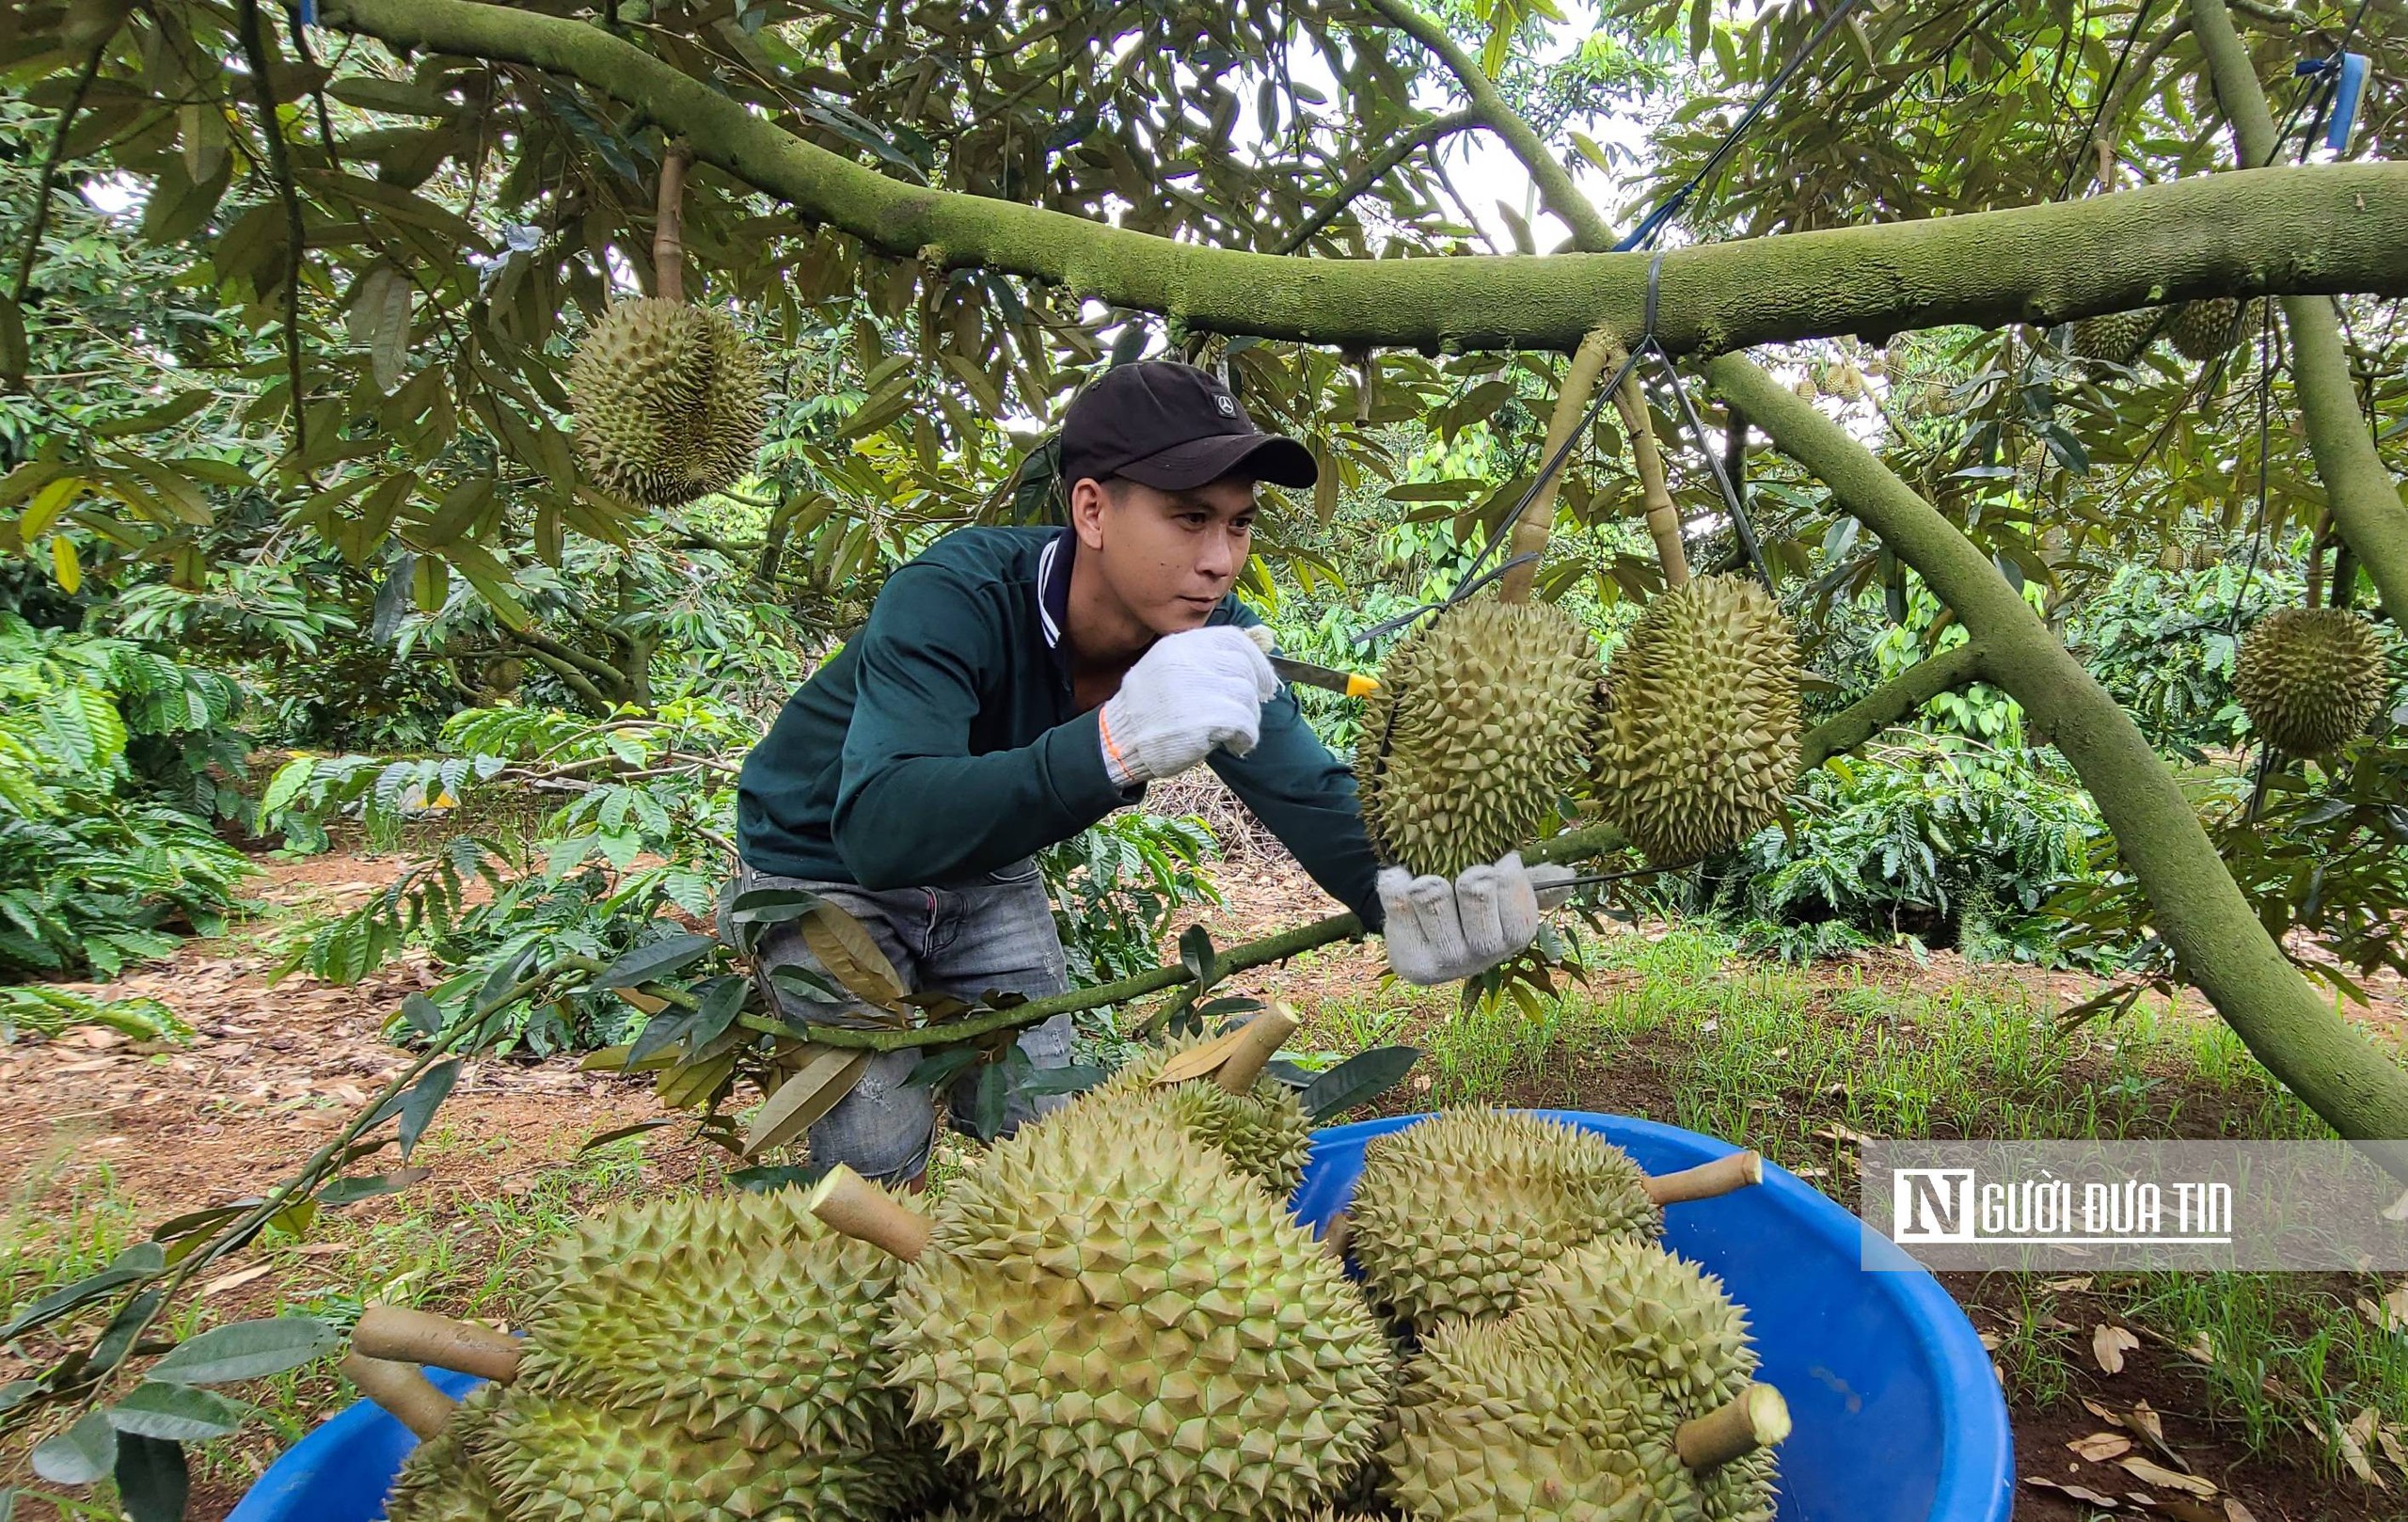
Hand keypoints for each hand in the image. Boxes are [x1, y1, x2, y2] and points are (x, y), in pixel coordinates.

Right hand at [1098, 626, 1278, 786]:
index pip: (1234, 639)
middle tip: (1251, 710)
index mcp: (1180, 645)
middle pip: (1244, 668)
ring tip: (1236, 732)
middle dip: (1255, 692)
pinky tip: (1236, 745)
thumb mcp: (1170, 669)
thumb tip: (1263, 637)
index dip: (1257, 660)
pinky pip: (1244, 722)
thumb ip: (1209, 656)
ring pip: (1246, 695)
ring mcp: (1196, 688)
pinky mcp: (1203, 717)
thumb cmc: (1147, 710)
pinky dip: (1247, 737)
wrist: (1117, 742)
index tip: (1263, 679)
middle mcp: (1188, 660)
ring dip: (1249, 717)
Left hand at [1378, 851, 1579, 985]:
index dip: (1507, 873)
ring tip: (1430, 885)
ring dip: (1429, 879)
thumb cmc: (1469, 910)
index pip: (1517, 897)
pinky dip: (1396, 880)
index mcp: (1513, 939)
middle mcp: (1480, 958)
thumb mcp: (1505, 896)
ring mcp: (1442, 961)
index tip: (1501, 863)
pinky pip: (1396, 899)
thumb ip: (1535, 883)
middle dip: (1469, 872)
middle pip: (1475, 889)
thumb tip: (1566, 876)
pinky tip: (1400, 882)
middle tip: (1464, 877)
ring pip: (1431, 892)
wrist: (1421, 939)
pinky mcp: (1407, 958)